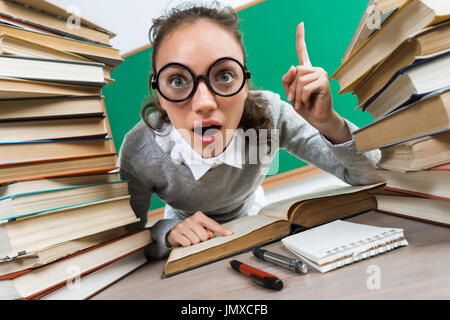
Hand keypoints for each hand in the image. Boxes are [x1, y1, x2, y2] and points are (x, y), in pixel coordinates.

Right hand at [167, 211, 233, 246]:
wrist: (174, 231)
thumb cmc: (192, 230)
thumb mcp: (202, 227)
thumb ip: (210, 230)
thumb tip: (212, 235)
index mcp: (199, 216)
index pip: (212, 224)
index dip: (221, 230)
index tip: (230, 233)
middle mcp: (190, 219)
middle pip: (204, 236)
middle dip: (202, 240)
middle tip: (197, 237)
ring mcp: (181, 226)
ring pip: (195, 241)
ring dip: (194, 243)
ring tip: (190, 238)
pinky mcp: (175, 234)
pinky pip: (187, 244)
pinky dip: (187, 245)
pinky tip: (184, 241)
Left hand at [281, 22, 350, 143]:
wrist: (317, 118)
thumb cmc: (304, 106)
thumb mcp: (290, 93)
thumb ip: (287, 80)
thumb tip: (293, 66)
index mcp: (306, 70)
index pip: (302, 52)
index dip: (300, 38)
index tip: (301, 24)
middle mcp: (314, 70)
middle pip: (295, 71)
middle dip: (292, 88)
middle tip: (296, 99)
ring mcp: (321, 74)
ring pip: (300, 80)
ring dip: (297, 95)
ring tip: (302, 103)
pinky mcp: (324, 82)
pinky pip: (306, 87)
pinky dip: (303, 98)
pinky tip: (308, 103)